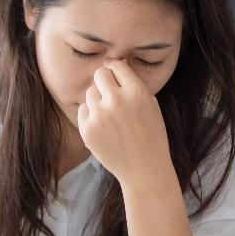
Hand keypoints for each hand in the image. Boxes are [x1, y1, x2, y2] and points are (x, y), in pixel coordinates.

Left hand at [76, 60, 172, 183]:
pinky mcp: (87, 129)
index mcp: (137, 92)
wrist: (144, 169)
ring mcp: (100, 115)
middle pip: (99, 75)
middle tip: (111, 94)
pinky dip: (90, 114)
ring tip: (110, 115)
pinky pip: (82, 109)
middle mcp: (117, 101)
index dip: (115, 69)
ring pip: (90, 92)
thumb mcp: (152, 106)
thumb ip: (134, 86)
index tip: (114, 75)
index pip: (116, 66)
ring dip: (98, 99)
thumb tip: (115, 66)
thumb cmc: (151, 136)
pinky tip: (103, 125)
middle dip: (104, 82)